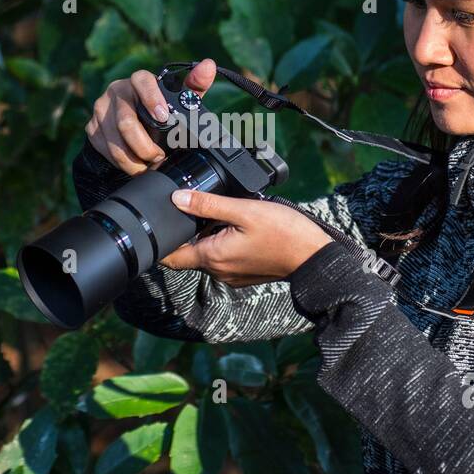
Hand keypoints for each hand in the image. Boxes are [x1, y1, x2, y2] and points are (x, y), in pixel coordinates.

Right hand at [85, 58, 216, 175]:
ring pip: (115, 142)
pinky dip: (123, 164)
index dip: (151, 98)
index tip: (163, 118)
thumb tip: (209, 65)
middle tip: (159, 157)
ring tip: (149, 165)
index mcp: (138, 80)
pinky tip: (135, 165)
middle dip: (145, 146)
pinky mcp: (91, 128)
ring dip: (135, 160)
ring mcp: (100, 109)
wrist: (133, 123)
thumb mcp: (179, 99)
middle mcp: (116, 91)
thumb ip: (196, 84)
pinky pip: (106, 151)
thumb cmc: (161, 109)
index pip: (142, 81)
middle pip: (126, 122)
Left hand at [160, 188, 334, 285]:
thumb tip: (178, 198)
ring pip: (206, 256)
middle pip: (188, 255)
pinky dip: (220, 244)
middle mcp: (218, 271)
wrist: (314, 256)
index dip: (160, 243)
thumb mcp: (244, 210)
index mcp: (212, 257)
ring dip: (205, 238)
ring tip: (215, 215)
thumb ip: (208, 204)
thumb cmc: (283, 232)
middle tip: (189, 210)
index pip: (171, 258)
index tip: (158, 225)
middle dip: (185, 235)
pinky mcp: (244, 274)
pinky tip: (234, 227)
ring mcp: (232, 275)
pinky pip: (223, 259)